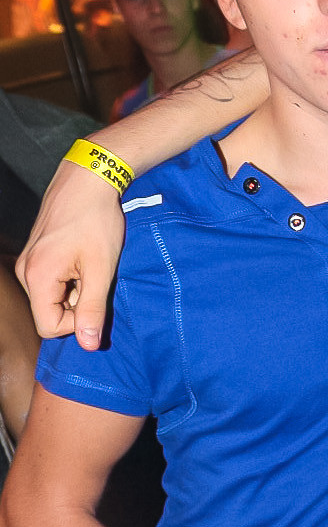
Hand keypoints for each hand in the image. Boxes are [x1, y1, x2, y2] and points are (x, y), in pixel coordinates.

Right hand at [16, 160, 125, 346]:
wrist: (88, 180)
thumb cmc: (96, 221)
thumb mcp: (101, 270)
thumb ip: (92, 309)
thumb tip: (87, 346)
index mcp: (37, 278)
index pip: (49, 327)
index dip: (76, 323)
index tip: (95, 300)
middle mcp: (25, 271)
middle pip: (49, 313)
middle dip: (76, 304)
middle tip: (96, 278)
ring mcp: (28, 261)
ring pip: (51, 297)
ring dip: (75, 290)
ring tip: (90, 265)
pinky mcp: (36, 254)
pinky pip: (51, 282)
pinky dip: (70, 278)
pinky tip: (83, 258)